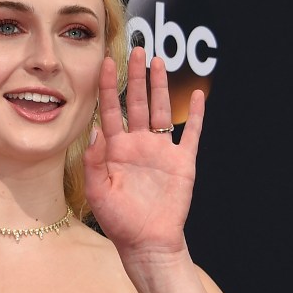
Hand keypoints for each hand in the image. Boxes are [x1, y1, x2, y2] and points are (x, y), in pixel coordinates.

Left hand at [83, 46, 204, 258]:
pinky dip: (195, 115)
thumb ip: (94, 161)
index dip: (108, 86)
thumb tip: (94, 130)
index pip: (109, 110)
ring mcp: (161, 152)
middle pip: (136, 103)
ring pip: (160, 110)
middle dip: (136, 76)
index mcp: (115, 150)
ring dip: (160, 87)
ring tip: (158, 62)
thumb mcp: (98, 192)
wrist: (148, 243)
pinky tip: (197, 95)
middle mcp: (138, 145)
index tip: (106, 61)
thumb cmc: (119, 222)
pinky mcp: (182, 162)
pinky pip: (190, 133)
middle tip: (137, 49)